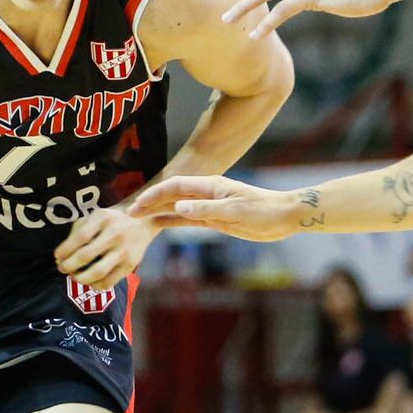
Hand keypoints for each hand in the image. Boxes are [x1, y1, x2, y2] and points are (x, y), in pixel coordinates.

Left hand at [54, 207, 155, 291]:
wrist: (143, 223)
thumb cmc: (112, 221)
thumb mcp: (96, 217)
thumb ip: (78, 231)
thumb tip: (61, 255)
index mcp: (103, 218)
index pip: (80, 237)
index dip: (65, 249)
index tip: (57, 256)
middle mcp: (115, 234)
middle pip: (86, 256)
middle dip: (68, 265)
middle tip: (62, 268)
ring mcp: (124, 252)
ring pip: (97, 273)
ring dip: (80, 278)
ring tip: (74, 276)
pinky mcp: (130, 266)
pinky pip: (109, 282)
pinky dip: (94, 285)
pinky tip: (89, 281)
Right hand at [129, 176, 297, 240]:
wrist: (283, 217)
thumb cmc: (263, 211)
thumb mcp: (235, 211)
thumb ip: (207, 210)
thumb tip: (179, 207)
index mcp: (210, 186)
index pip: (175, 187)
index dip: (155, 195)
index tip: (138, 205)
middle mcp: (206, 194)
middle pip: (172, 196)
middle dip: (150, 203)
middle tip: (129, 214)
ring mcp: (209, 207)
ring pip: (177, 208)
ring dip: (158, 212)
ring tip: (138, 220)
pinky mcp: (215, 219)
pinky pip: (188, 220)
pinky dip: (172, 222)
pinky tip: (158, 226)